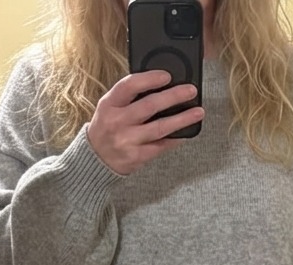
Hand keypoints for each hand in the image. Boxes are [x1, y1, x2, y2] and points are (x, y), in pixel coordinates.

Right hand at [87, 71, 204, 174]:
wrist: (95, 160)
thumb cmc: (106, 128)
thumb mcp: (109, 107)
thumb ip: (129, 97)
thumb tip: (160, 86)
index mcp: (109, 104)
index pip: (129, 85)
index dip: (150, 78)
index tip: (167, 76)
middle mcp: (117, 122)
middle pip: (149, 105)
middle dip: (173, 96)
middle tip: (190, 91)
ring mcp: (127, 141)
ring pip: (160, 128)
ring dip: (181, 119)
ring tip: (197, 112)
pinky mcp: (136, 157)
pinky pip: (161, 146)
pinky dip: (175, 139)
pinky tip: (186, 133)